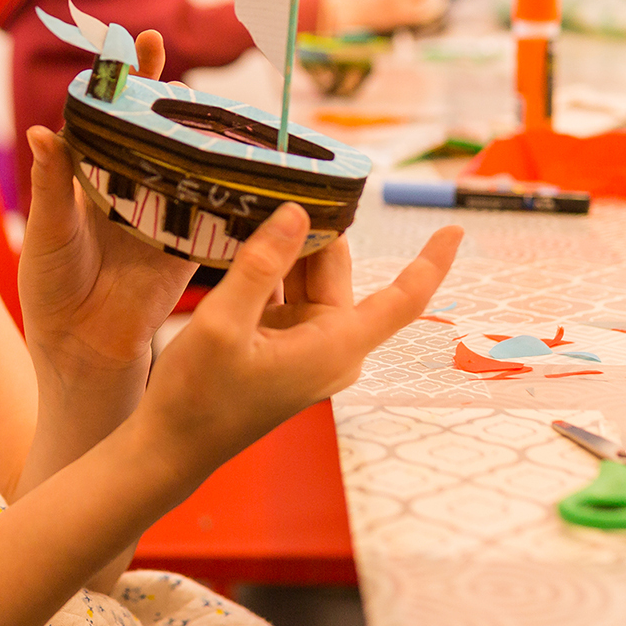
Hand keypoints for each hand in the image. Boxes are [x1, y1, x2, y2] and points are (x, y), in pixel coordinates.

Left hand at [16, 30, 195, 382]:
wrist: (81, 352)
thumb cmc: (53, 291)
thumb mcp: (48, 233)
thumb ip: (52, 185)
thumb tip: (42, 132)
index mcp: (92, 179)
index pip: (110, 119)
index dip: (124, 80)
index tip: (137, 41)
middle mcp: (130, 188)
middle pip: (154, 130)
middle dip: (166, 90)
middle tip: (167, 47)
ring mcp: (162, 213)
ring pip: (186, 162)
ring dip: (202, 133)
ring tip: (217, 97)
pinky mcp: (188, 244)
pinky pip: (213, 211)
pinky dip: (230, 188)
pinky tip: (247, 160)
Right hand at [137, 206, 460, 482]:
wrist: (172, 444)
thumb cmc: (199, 399)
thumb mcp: (224, 324)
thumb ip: (261, 265)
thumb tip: (296, 213)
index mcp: (335, 347)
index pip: (403, 300)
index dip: (432, 262)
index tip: (454, 228)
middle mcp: (332, 345)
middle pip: (338, 270)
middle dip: (316, 229)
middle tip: (280, 180)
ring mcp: (307, 343)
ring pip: (310, 275)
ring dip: (287, 246)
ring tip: (253, 204)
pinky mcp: (283, 341)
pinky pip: (288, 290)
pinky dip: (271, 266)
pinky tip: (243, 237)